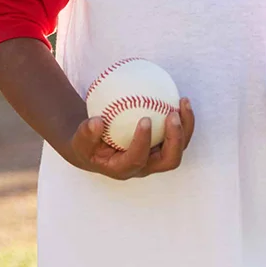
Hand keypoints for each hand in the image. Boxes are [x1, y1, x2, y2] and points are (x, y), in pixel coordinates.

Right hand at [68, 97, 194, 179]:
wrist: (95, 149)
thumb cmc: (87, 145)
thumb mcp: (80, 141)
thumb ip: (86, 134)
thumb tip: (96, 122)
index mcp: (124, 168)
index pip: (138, 159)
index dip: (143, 142)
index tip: (145, 119)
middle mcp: (145, 167)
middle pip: (169, 160)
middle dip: (176, 139)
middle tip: (172, 114)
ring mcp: (156, 158)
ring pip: (179, 147)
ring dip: (185, 127)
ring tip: (183, 101)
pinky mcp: (161, 147)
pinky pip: (177, 135)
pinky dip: (182, 119)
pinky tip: (179, 98)